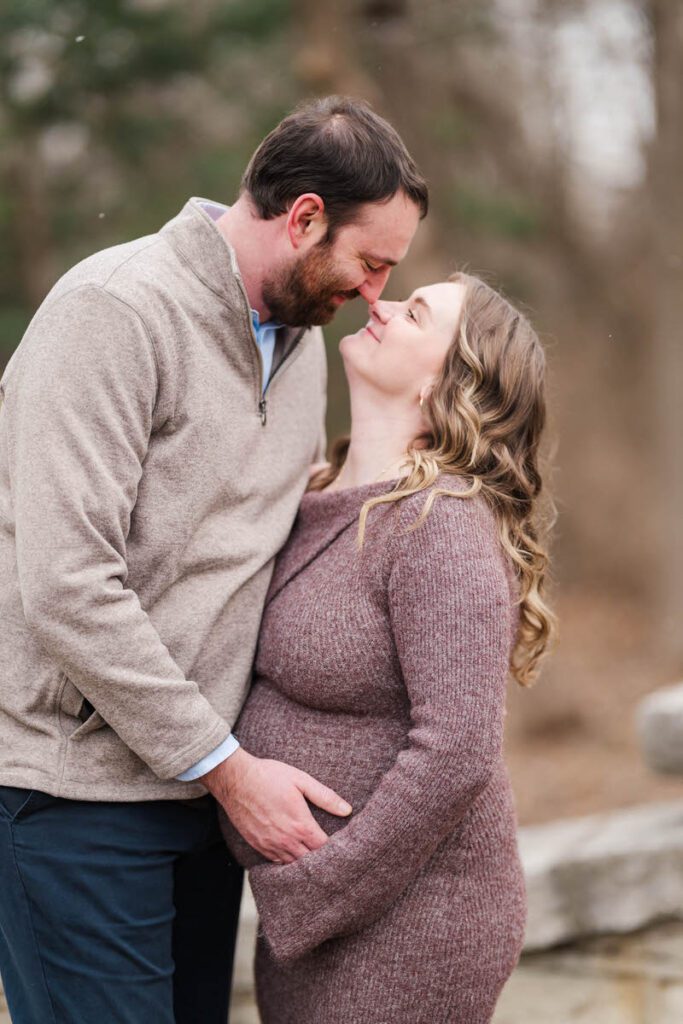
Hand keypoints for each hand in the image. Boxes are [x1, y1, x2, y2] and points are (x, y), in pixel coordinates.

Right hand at [200, 747, 351, 863]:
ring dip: (304, 862)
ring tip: (315, 857)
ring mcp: (270, 845)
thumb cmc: (269, 776)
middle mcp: (286, 840)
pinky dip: (287, 861)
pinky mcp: (258, 845)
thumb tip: (347, 810)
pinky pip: (277, 862)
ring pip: (293, 865)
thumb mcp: (301, 780)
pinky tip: (293, 855)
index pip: (324, 848)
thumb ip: (325, 796)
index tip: (343, 846)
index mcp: (300, 825)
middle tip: (332, 855)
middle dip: (322, 859)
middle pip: (310, 861)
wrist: (236, 780)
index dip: (336, 850)